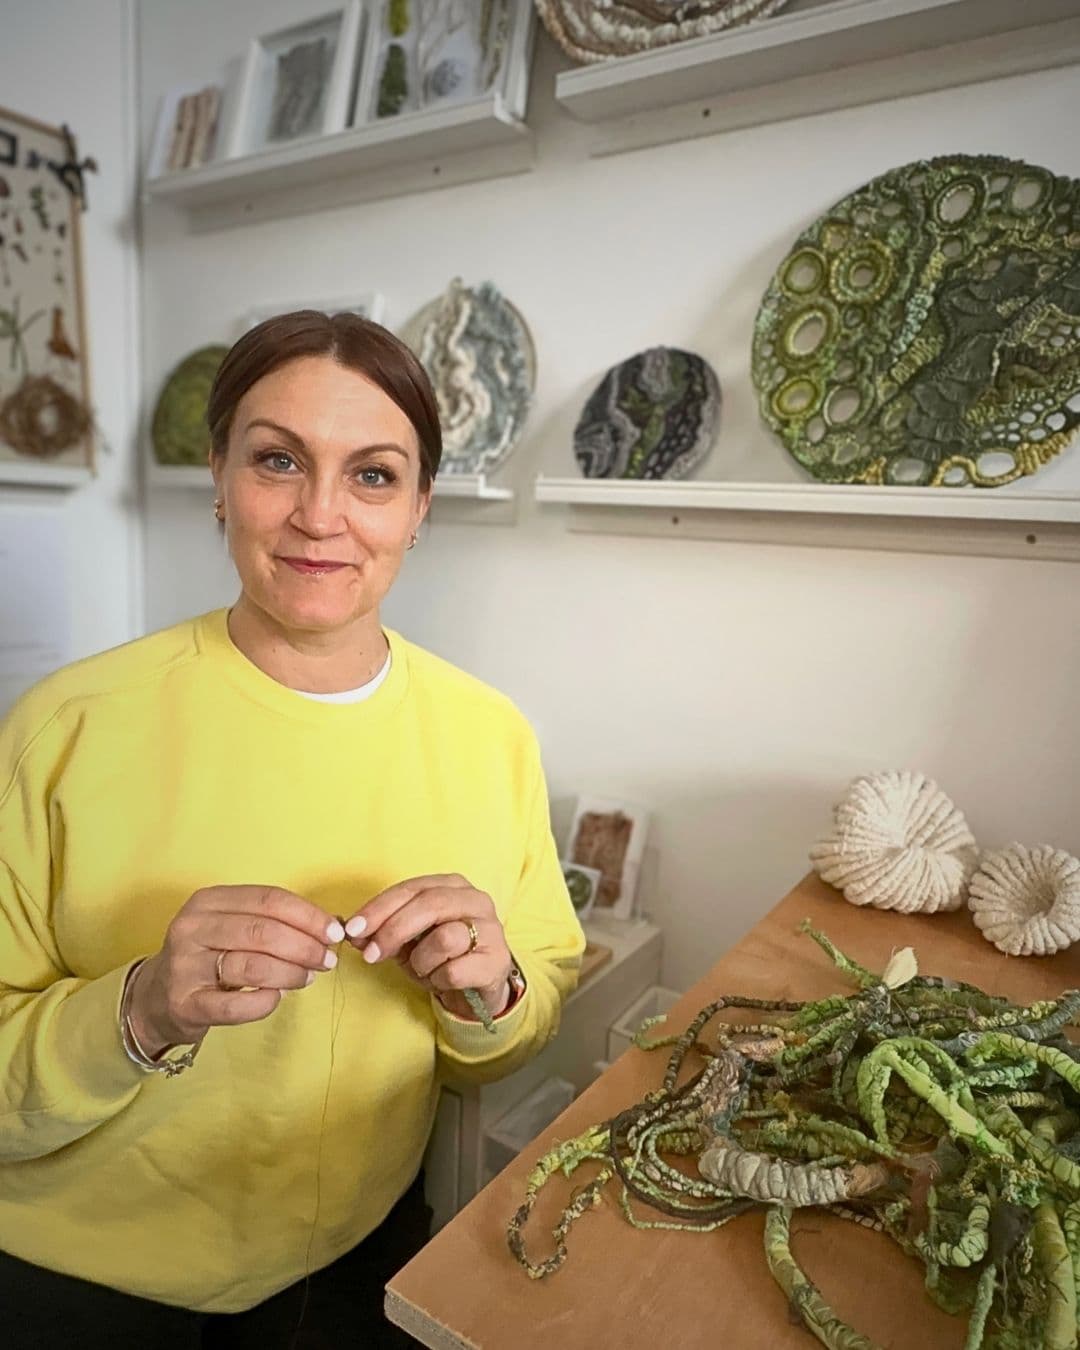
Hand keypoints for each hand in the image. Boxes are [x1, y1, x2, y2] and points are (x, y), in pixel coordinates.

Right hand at [128, 885, 343, 1057]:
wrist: (157, 998)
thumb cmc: (208, 957)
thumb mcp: (232, 927)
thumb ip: (273, 922)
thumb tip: (330, 926)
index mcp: (207, 901)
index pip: (268, 900)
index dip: (308, 915)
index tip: (334, 931)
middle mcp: (192, 928)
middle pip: (264, 931)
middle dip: (305, 946)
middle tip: (327, 960)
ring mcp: (185, 966)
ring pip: (253, 966)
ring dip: (292, 973)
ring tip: (308, 978)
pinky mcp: (185, 1004)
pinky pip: (236, 1005)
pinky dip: (265, 1002)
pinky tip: (277, 998)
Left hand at [345, 874, 512, 1021]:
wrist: (477, 989)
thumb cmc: (440, 957)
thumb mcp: (408, 941)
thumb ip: (383, 931)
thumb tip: (354, 932)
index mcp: (452, 886)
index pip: (411, 888)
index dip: (379, 908)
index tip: (353, 928)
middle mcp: (475, 899)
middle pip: (429, 905)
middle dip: (393, 930)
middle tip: (371, 955)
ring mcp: (490, 929)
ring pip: (443, 938)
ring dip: (421, 961)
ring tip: (423, 969)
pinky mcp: (497, 960)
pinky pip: (454, 970)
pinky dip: (438, 979)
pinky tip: (441, 981)